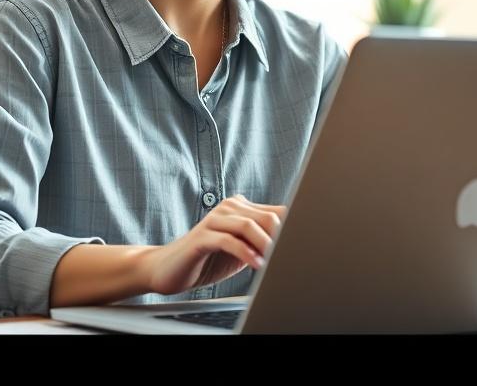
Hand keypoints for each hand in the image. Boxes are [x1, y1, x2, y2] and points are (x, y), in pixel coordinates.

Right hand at [144, 194, 286, 295]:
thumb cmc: (209, 259)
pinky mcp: (202, 236)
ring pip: (248, 226)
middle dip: (282, 237)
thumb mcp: (242, 249)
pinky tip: (256, 264)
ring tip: (275, 262)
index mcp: (241, 208)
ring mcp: (214, 219)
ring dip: (266, 245)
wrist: (170, 269)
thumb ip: (263, 242)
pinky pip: (228, 241)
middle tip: (292, 255)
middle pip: (267, 217)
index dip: (293, 227)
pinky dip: (245, 253)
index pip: (277, 211)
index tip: (306, 245)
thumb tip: (294, 244)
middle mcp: (229, 208)